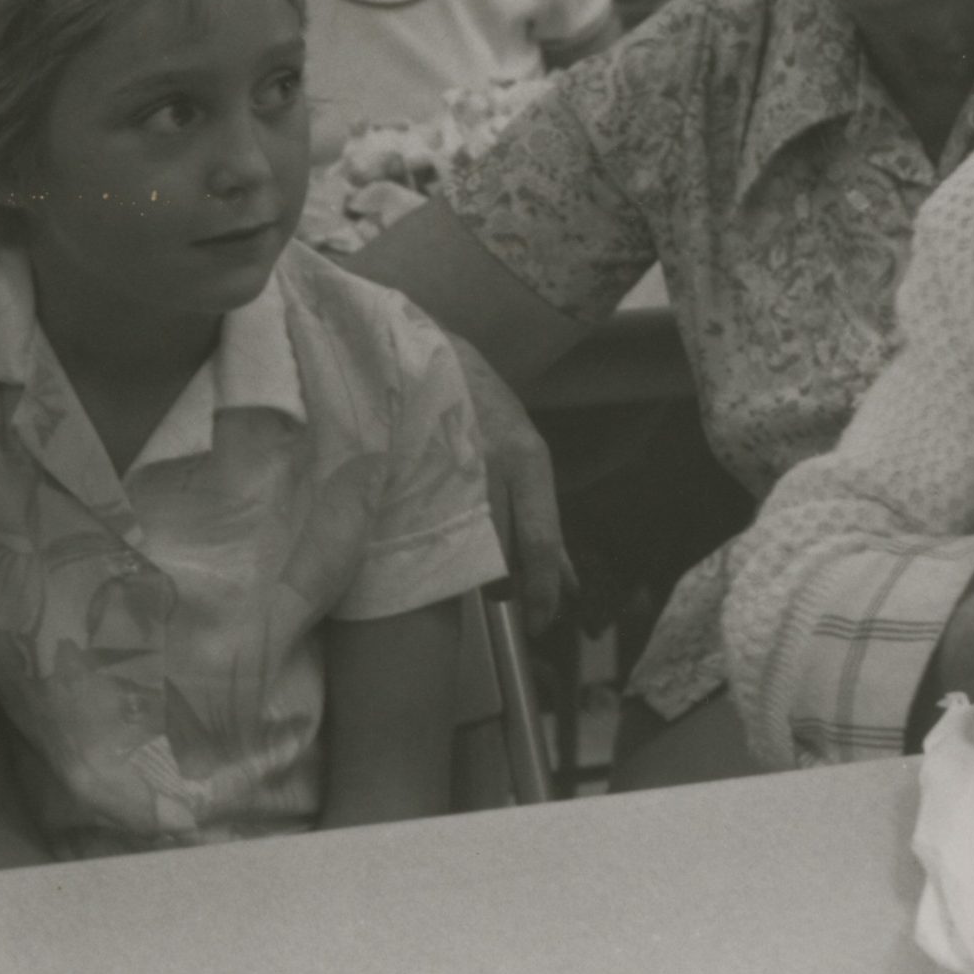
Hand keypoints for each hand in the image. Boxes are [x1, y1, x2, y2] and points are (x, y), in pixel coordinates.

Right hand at [449, 335, 575, 632]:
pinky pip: (424, 526)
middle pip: (499, 552)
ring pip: (462, 544)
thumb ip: (540, 517)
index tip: (540, 623)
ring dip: (467, 565)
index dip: (540, 592)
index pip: (539, 543)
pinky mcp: (409, 468)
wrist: (428, 350)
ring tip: (464, 558)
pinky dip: (432, 542)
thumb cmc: (483, 407)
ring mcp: (446, 465)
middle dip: (501, 582)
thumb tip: (564, 579)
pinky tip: (431, 538)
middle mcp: (491, 462)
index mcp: (527, 458)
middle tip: (499, 594)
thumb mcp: (522, 455)